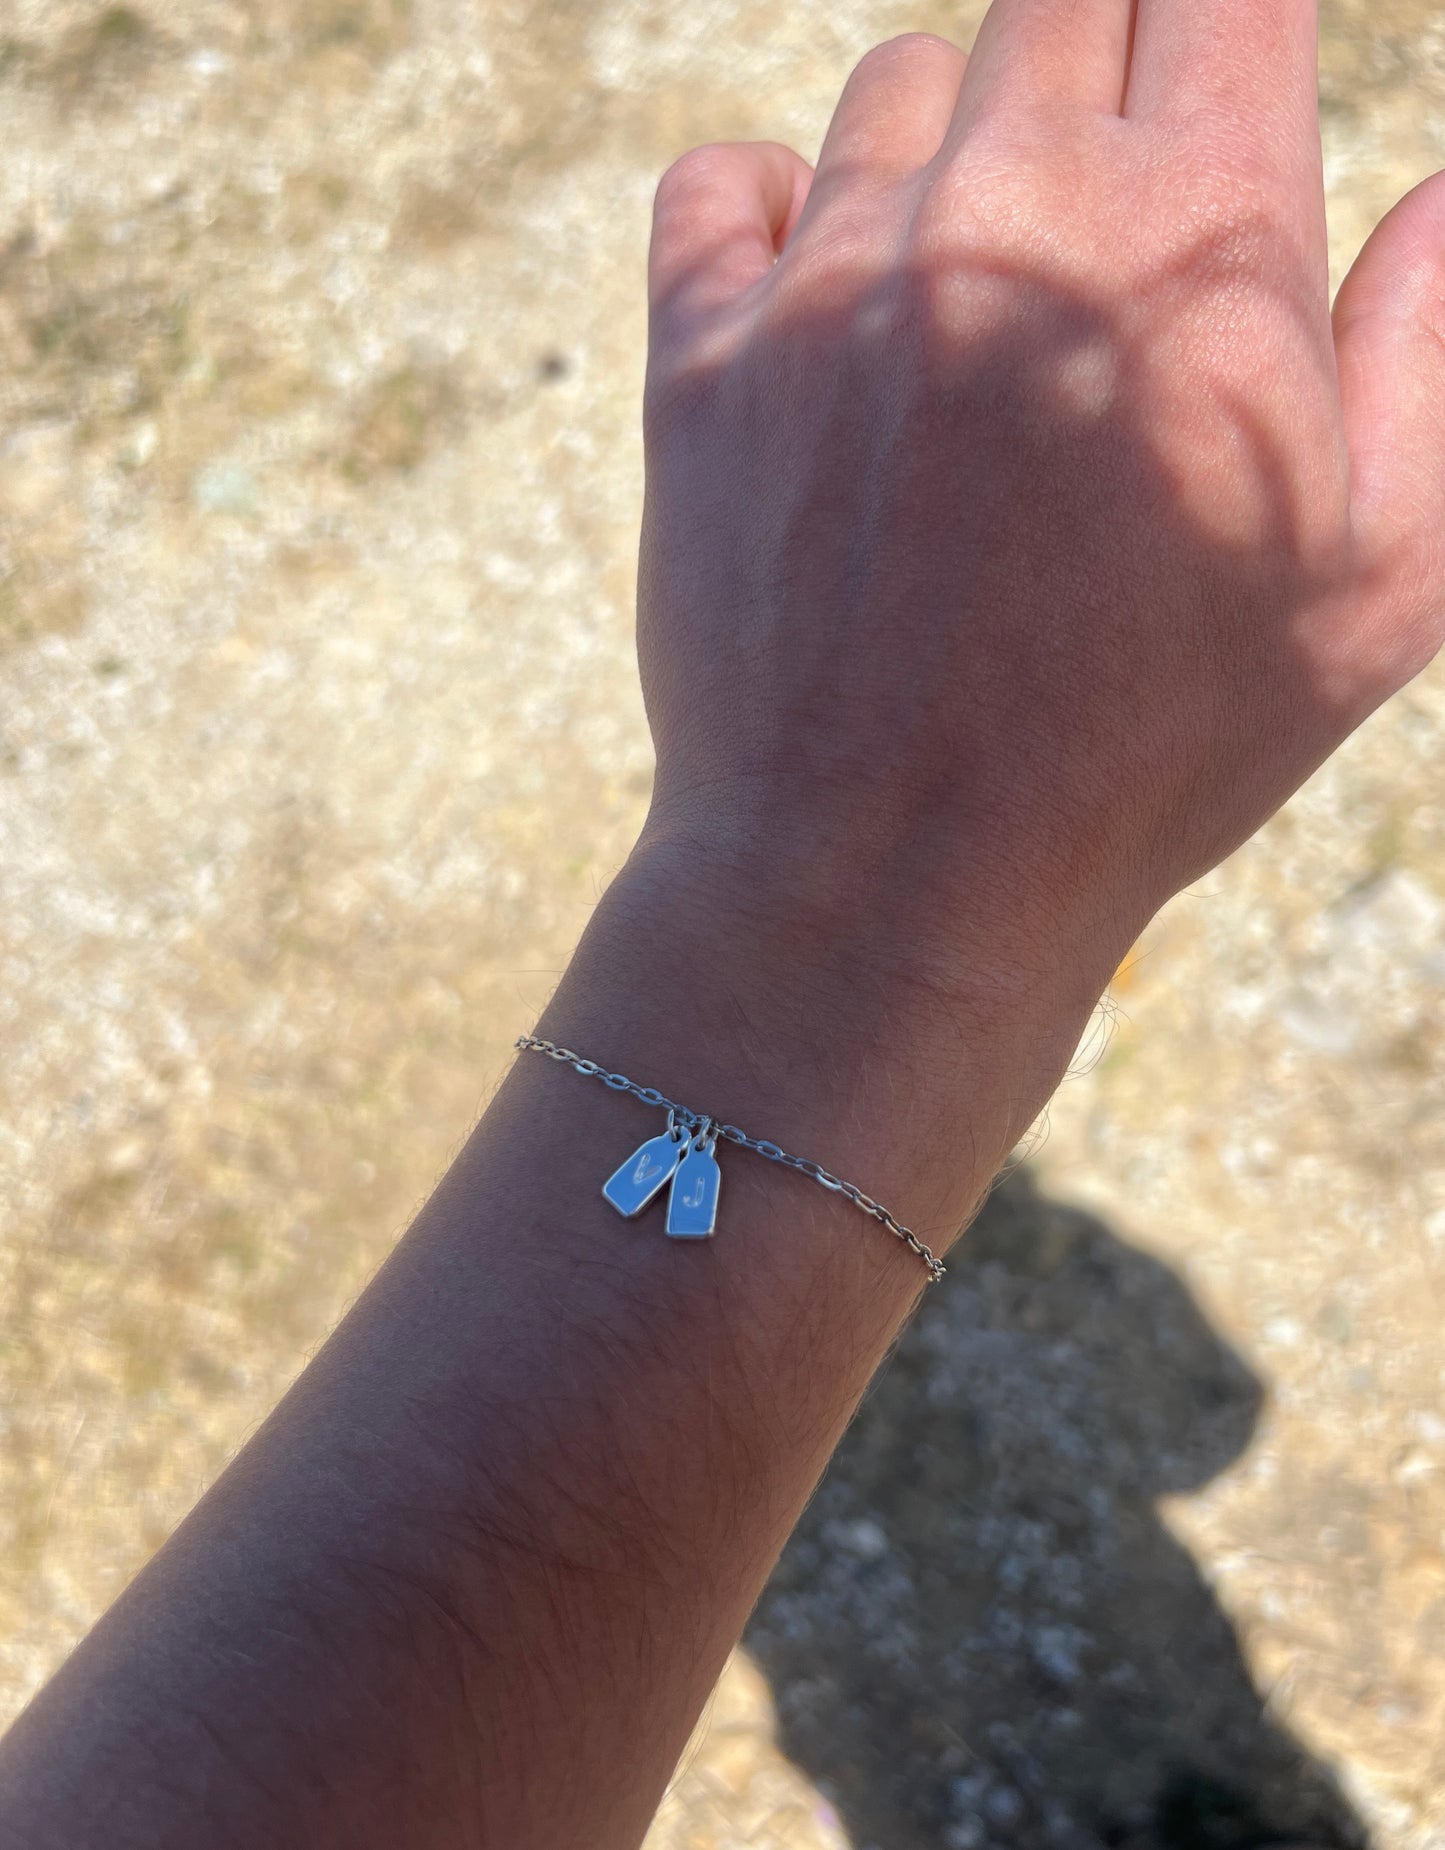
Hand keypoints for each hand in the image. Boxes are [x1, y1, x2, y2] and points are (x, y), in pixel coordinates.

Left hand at [635, 5, 1444, 1089]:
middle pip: (1063, 3)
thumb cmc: (1153, 753)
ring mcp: (837, 278)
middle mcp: (1010, 212)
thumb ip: (1429, 354)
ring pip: (896, 88)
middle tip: (1107, 212)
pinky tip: (821, 296)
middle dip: (1106, 72)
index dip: (1225, 21)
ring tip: (973, 310)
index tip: (1216, 77)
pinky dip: (770, 208)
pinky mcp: (700, 358)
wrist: (893, 878)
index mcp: (1199, 238)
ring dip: (950, 156)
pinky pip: (721, 182)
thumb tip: (1436, 193)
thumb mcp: (1375, 584)